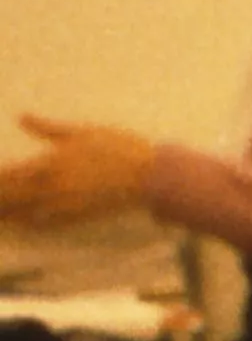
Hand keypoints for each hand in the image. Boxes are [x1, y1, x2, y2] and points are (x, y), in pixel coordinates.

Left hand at [0, 118, 161, 225]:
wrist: (149, 174)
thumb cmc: (117, 147)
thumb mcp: (82, 132)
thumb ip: (47, 128)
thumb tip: (21, 117)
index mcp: (50, 163)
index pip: (8, 175)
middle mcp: (51, 187)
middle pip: (11, 197)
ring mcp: (63, 205)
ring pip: (23, 212)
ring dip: (7, 213)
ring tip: (0, 213)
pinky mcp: (77, 216)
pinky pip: (45, 223)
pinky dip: (28, 223)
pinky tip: (21, 221)